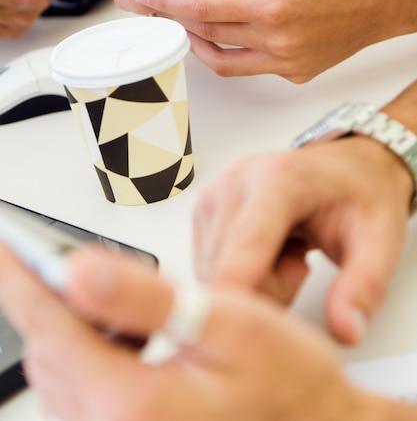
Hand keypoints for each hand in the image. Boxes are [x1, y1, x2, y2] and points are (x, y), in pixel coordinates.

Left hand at [0, 245, 381, 420]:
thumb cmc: (288, 380)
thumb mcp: (227, 321)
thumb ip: (149, 298)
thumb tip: (78, 273)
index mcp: (134, 400)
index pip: (52, 326)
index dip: (21, 277)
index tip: (6, 244)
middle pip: (47, 352)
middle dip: (35, 297)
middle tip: (32, 257)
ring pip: (57, 374)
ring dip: (57, 325)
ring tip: (76, 289)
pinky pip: (78, 393)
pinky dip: (78, 352)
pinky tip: (107, 330)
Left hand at [117, 0, 398, 81]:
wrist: (382, 3)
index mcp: (274, 9)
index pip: (206, 9)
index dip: (171, 4)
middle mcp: (277, 43)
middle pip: (210, 35)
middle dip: (176, 21)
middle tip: (155, 9)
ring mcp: (286, 64)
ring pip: (225, 63)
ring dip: (199, 45)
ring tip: (185, 27)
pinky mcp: (296, 75)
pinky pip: (252, 69)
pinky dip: (233, 54)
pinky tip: (228, 37)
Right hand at [193, 135, 413, 344]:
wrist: (343, 169)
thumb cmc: (357, 196)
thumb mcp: (380, 239)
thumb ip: (365, 285)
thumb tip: (345, 328)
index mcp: (278, 178)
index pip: (247, 243)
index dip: (239, 290)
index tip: (237, 332)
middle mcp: (236, 180)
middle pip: (228, 271)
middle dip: (265, 292)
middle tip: (301, 267)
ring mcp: (214, 194)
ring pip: (213, 275)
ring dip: (251, 284)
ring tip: (287, 254)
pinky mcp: (203, 211)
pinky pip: (208, 269)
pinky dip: (238, 274)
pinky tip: (267, 252)